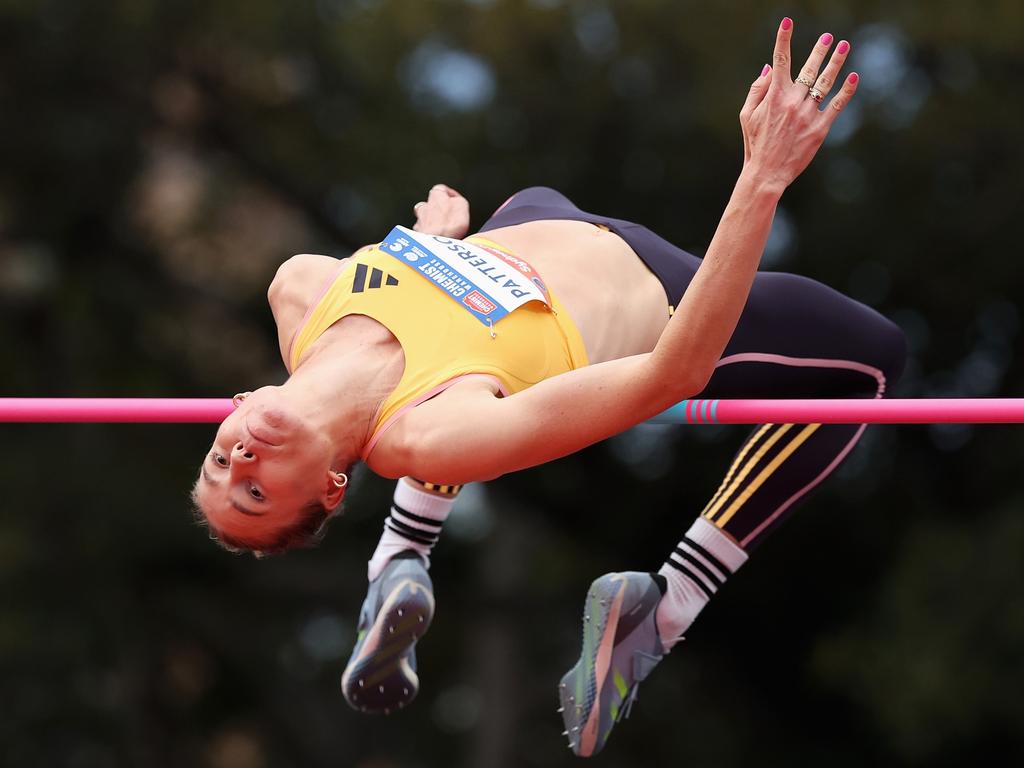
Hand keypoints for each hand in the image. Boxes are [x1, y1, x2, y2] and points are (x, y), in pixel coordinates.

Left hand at [412, 184, 469, 238]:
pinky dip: (429, 234)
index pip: (441, 189)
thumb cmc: (449, 225)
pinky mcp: (418, 236)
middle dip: (438, 209)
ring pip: (424, 218)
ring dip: (432, 222)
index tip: (457, 201)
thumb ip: (459, 200)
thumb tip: (458, 201)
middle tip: (448, 216)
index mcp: (436, 195)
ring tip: (442, 230)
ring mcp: (420, 222)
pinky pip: (423, 232)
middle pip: (430, 204)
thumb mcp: (462, 205)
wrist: (436, 246)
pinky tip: (436, 240)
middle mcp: (424, 207)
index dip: (451, 195)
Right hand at [739, 18, 858, 188]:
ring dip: (836, 62)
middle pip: (809, 69)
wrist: (767, 173)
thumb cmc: (754, 144)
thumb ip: (757, 89)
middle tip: (828, 37)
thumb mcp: (746, 115)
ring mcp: (808, 114)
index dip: (783, 40)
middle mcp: (793, 102)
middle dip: (819, 50)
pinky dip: (847, 90)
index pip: (780, 61)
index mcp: (774, 97)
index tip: (787, 23)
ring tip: (844, 46)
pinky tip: (853, 76)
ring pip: (825, 83)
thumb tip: (769, 68)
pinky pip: (837, 104)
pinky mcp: (820, 128)